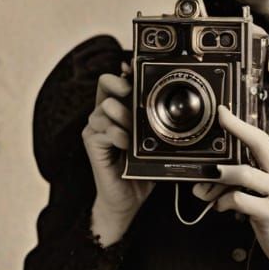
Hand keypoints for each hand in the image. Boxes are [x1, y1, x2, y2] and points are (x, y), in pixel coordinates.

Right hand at [81, 66, 152, 243]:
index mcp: (116, 111)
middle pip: (105, 84)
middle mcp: (102, 116)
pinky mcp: (91, 143)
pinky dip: (117, 134)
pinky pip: (102, 129)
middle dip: (123, 88)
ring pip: (105, 106)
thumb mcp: (153, 143)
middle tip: (135, 102)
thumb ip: (158, 124)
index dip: (124, 72)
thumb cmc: (140, 170)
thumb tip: (177, 109)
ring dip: (124, 116)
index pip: (114, 81)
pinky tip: (126, 144)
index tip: (135, 70)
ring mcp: (94, 128)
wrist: (127, 199)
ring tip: (134, 133)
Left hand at [193, 105, 268, 269]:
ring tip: (206, 186)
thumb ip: (251, 186)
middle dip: (236, 129)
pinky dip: (223, 202)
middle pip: (259, 144)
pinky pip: (240, 200)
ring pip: (243, 173)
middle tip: (219, 121)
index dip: (242, 125)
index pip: (263, 140)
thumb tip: (217, 178)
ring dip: (219, 177)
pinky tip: (221, 207)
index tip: (224, 112)